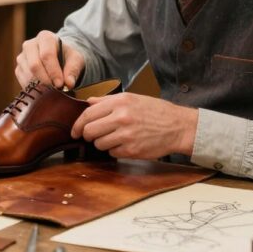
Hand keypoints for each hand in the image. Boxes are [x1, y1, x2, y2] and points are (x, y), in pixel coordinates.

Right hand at [15, 30, 84, 88]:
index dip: (53, 71)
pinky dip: (33, 88)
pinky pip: (23, 81)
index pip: (46, 55)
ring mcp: (22, 57)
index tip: (60, 84)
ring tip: (51, 90)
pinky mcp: (19, 68)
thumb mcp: (75, 59)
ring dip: (39, 85)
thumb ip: (73, 70)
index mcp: (45, 37)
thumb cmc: (67, 56)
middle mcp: (30, 45)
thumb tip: (68, 84)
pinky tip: (43, 90)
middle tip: (56, 89)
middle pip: (34, 65)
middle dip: (45, 80)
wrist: (59, 56)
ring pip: (27, 75)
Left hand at [70, 93, 198, 159]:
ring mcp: (126, 135)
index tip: (75, 131)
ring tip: (115, 137)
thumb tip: (88, 102)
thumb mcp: (131, 98)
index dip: (78, 125)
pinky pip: (112, 153)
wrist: (177, 126)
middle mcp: (121, 118)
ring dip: (103, 143)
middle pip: (89, 131)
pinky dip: (115, 150)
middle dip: (89, 135)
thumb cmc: (154, 111)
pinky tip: (126, 143)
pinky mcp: (132, 150)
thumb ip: (107, 101)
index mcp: (119, 102)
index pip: (88, 115)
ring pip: (99, 144)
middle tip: (94, 135)